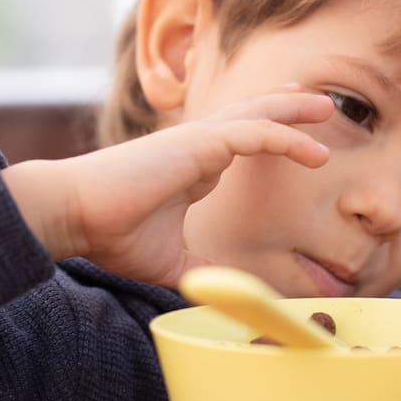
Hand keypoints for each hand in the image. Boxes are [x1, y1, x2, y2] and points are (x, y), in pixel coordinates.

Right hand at [3, 91, 333, 287]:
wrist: (75, 215)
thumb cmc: (112, 234)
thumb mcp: (174, 262)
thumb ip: (206, 272)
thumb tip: (231, 295)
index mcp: (194, 167)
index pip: (240, 141)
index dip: (269, 133)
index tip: (294, 135)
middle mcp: (198, 148)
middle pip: (253, 118)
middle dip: (287, 109)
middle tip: (318, 106)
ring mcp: (198, 141)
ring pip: (258, 116)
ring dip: (294, 111)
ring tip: (325, 109)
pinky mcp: (198, 143)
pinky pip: (254, 133)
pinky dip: (285, 137)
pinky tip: (313, 150)